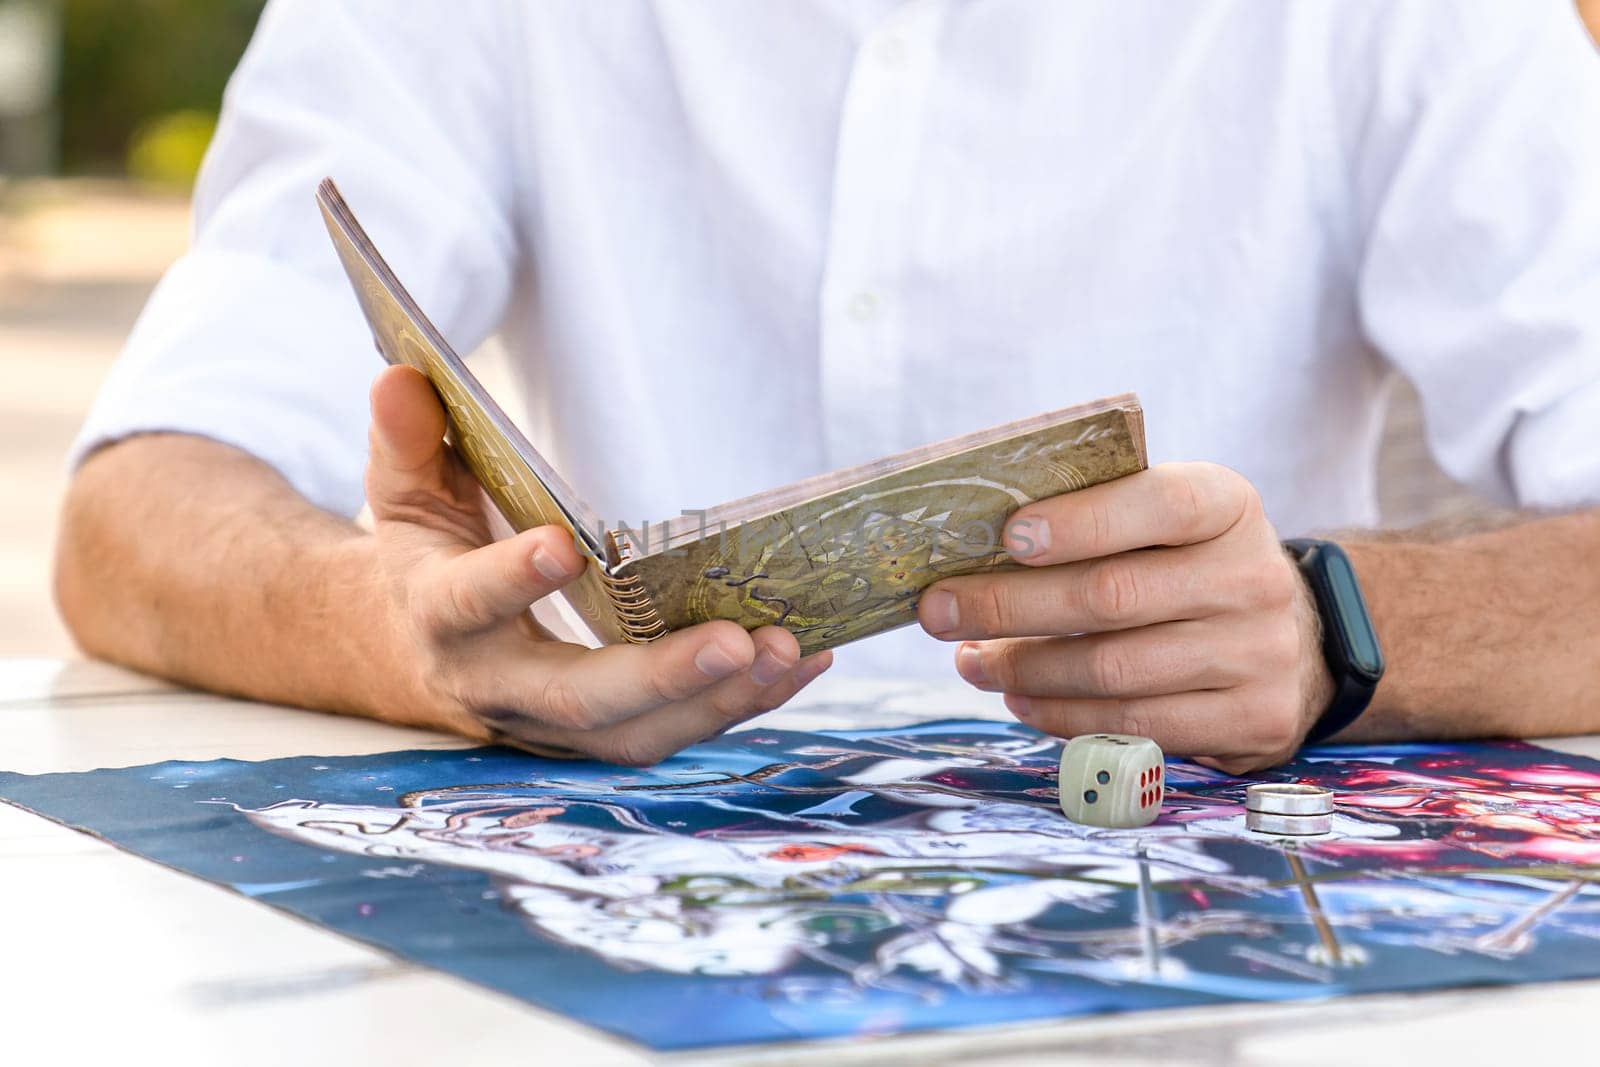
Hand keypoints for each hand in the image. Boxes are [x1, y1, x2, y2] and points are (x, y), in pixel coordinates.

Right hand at [365, 365, 830, 763]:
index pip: (468, 604)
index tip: (564, 545)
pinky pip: (676, 731)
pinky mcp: (602, 736)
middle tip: (734, 639)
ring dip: (719, 701)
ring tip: (788, 650)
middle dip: (659, 676)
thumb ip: (406, 440)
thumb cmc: (423, 555)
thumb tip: (399, 376)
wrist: (406, 652)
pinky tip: (802, 660)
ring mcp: (552, 725)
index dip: (510, 581)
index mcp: (438, 617)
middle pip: (577, 700)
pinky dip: (742, 702)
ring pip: (637, 735)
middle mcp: (496, 688)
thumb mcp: (402, 491)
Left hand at [917, 463, 1332, 772]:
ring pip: (1114, 669)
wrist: (1292, 639)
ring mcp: (1260, 654)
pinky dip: (1063, 716)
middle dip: (1008, 606)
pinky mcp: (1253, 720)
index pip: (1157, 504)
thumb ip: (1093, 519)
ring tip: (971, 662)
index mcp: (1228, 505)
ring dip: (1024, 669)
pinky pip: (1135, 726)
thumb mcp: (1162, 523)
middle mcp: (1252, 577)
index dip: (1080, 522)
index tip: (1006, 537)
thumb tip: (974, 548)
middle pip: (1112, 596)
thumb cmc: (1186, 566)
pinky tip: (1020, 699)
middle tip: (939, 612)